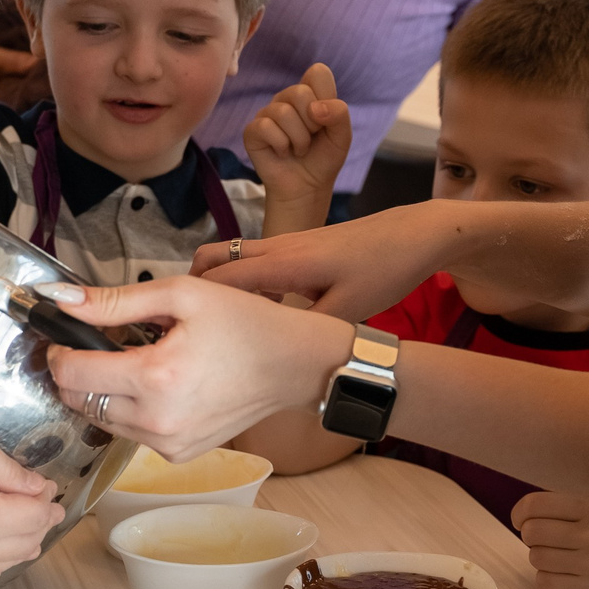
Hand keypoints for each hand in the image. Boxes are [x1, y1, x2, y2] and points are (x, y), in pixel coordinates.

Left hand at [38, 275, 352, 461]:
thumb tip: (60, 302)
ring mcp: (167, 444)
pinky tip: (156, 386)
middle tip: (98, 345)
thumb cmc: (244, 324)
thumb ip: (115, 301)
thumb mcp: (181, 295)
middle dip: (77, 373)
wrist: (292, 365)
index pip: (72, 375)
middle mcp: (156, 421)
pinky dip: (130, 411)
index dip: (58, 353)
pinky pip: (132, 434)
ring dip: (102, 393)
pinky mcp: (177, 455)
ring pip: (102, 421)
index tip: (64, 337)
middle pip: (80, 402)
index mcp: (154, 378)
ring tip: (133, 362)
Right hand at [192, 199, 460, 320]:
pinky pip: (254, 262)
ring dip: (217, 285)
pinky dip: (242, 284)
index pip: (220, 280)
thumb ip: (306, 331)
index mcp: (284, 264)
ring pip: (232, 258)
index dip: (192, 303)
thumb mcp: (348, 310)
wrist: (412, 235)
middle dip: (192, 289)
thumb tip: (272, 353)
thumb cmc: (384, 269)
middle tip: (188, 326)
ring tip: (217, 325)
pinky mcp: (298, 247)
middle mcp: (276, 248)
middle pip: (214, 259)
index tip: (175, 330)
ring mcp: (286, 244)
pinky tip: (259, 315)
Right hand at [245, 63, 350, 231]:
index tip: (324, 119)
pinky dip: (281, 145)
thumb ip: (339, 114)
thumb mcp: (342, 136)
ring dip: (299, 139)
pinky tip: (282, 153)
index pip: (317, 72)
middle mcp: (287, 99)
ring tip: (299, 149)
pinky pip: (266, 127)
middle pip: (299, 92)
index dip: (325, 96)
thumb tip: (315, 108)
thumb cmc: (323, 159)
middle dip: (312, 123)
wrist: (306, 187)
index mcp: (310, 94)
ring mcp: (268, 113)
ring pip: (283, 112)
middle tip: (312, 138)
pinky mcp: (253, 130)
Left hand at [511, 491, 588, 588]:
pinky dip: (546, 580)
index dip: (520, 513)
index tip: (520, 521)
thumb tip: (520, 513)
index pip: (535, 504)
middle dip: (530, 537)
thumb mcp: (586, 513)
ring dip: (539, 559)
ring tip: (558, 558)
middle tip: (543, 541)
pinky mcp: (587, 588)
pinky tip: (562, 575)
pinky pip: (543, 582)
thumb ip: (555, 506)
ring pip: (536, 557)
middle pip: (531, 532)